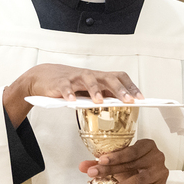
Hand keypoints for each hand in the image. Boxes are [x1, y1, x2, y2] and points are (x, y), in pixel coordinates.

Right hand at [2, 64, 142, 127]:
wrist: (43, 76)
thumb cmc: (70, 84)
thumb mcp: (88, 89)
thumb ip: (102, 95)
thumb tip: (121, 108)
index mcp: (98, 78)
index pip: (119, 77)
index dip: (131, 87)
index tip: (141, 99)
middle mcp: (89, 75)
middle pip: (108, 78)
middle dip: (119, 89)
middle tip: (128, 100)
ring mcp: (74, 78)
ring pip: (88, 80)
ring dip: (95, 90)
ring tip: (99, 102)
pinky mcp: (60, 83)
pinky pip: (66, 87)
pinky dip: (69, 94)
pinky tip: (72, 101)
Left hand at [80, 139, 166, 183]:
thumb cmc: (135, 167)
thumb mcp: (120, 162)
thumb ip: (102, 163)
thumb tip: (83, 166)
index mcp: (147, 146)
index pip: (131, 150)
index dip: (116, 156)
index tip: (101, 160)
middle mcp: (156, 158)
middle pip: (132, 164)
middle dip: (110, 170)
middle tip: (95, 173)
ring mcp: (158, 174)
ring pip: (137, 181)